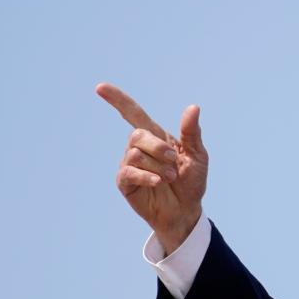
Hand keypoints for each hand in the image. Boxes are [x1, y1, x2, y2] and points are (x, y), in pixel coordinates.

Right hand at [96, 83, 208, 253]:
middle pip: (138, 134)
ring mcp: (130, 165)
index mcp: (156, 137)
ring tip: (170, 177)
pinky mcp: (125, 182)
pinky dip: (146, 176)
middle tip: (174, 161)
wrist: (186, 210)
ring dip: (157, 166)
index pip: (133, 113)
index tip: (100, 87)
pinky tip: (158, 182)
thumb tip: (193, 107)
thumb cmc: (191, 182)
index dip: (117, 100)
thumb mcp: (197, 156)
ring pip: (135, 153)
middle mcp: (139, 148)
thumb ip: (191, 133)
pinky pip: (129, 172)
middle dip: (158, 146)